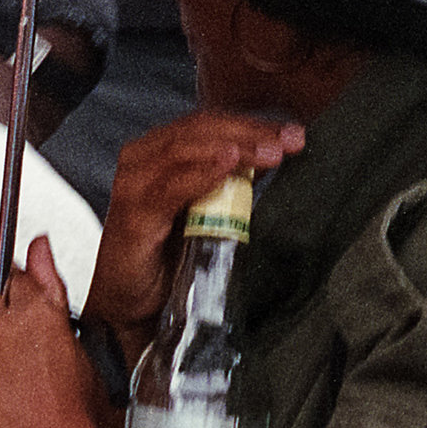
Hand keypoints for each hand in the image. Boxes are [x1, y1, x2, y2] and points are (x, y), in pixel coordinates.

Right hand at [84, 111, 303, 358]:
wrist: (133, 304)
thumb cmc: (168, 255)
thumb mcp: (206, 209)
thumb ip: (232, 180)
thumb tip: (276, 154)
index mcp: (158, 152)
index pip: (208, 123)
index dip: (252, 123)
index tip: (293, 133)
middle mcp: (141, 160)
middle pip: (199, 130)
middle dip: (249, 132)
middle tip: (289, 141)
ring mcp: (134, 185)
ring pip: (185, 149)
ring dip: (233, 148)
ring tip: (268, 152)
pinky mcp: (133, 216)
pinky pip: (170, 188)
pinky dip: (201, 175)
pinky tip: (227, 166)